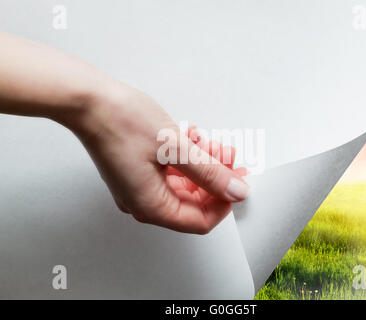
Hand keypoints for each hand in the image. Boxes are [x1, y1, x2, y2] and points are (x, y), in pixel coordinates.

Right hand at [65, 82, 248, 233]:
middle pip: (192, 201)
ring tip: (208, 141)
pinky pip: (170, 172)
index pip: (199, 220)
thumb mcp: (176, 148)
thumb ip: (210, 173)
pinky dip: (185, 158)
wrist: (88, 101)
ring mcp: (139, 186)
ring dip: (201, 164)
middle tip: (226, 155)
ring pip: (183, 184)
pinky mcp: (137, 170)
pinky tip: (191, 139)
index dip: (223, 202)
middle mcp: (142, 201)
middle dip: (214, 177)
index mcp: (150, 206)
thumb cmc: (121, 122)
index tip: (236, 181)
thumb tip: (236, 191)